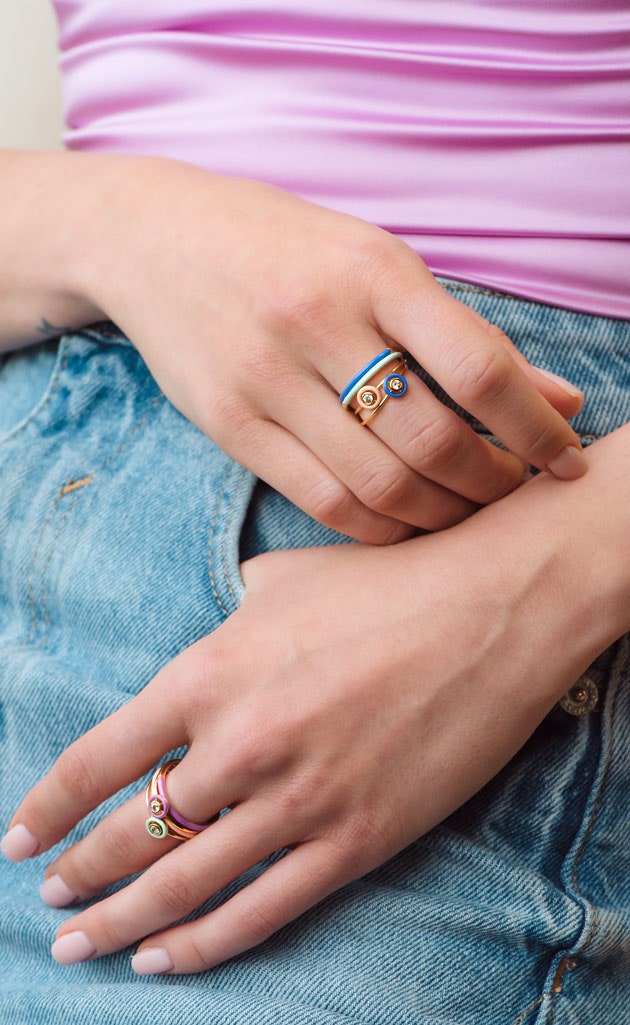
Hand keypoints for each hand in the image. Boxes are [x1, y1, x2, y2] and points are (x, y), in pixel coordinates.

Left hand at [6, 437, 623, 975]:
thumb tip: (210, 648)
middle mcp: (240, 743)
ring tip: (85, 944)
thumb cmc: (384, 584)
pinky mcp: (355, 840)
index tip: (18, 840)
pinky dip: (205, 945)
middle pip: (133, 832)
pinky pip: (263, 910)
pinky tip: (166, 960)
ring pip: (186, 885)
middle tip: (52, 901)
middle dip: (79, 874)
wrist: (489, 611)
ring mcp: (298, 799)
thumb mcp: (282, 579)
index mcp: (209, 672)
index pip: (100, 758)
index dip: (48, 806)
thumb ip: (227, 622)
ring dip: (124, 923)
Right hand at [83, 158, 585, 542]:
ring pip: (380, 484)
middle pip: (433, 440)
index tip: (566, 458)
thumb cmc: (283, 246)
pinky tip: (407, 518)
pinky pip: (324, 502)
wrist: (154, 240)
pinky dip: (382, 526)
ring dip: (442, 512)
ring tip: (465, 507)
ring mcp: (266, 380)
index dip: (535, 426)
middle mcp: (318, 324)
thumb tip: (559, 398)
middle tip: (514, 489)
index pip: (478, 366)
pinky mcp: (231, 426)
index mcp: (371, 269)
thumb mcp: (376, 261)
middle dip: (493, 482)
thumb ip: (464, 333)